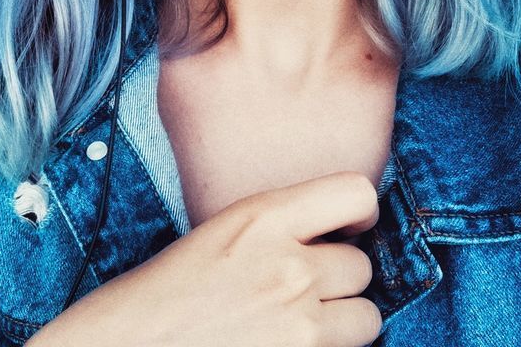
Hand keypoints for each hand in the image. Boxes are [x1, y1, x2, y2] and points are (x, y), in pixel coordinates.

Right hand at [26, 171, 381, 346]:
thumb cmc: (153, 301)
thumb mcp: (216, 239)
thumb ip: (273, 233)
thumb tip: (327, 241)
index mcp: (261, 217)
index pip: (356, 192)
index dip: (358, 213)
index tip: (344, 230)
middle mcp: (288, 265)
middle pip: (362, 266)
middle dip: (339, 283)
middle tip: (302, 293)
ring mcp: (299, 323)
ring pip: (367, 319)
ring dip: (342, 326)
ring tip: (296, 328)